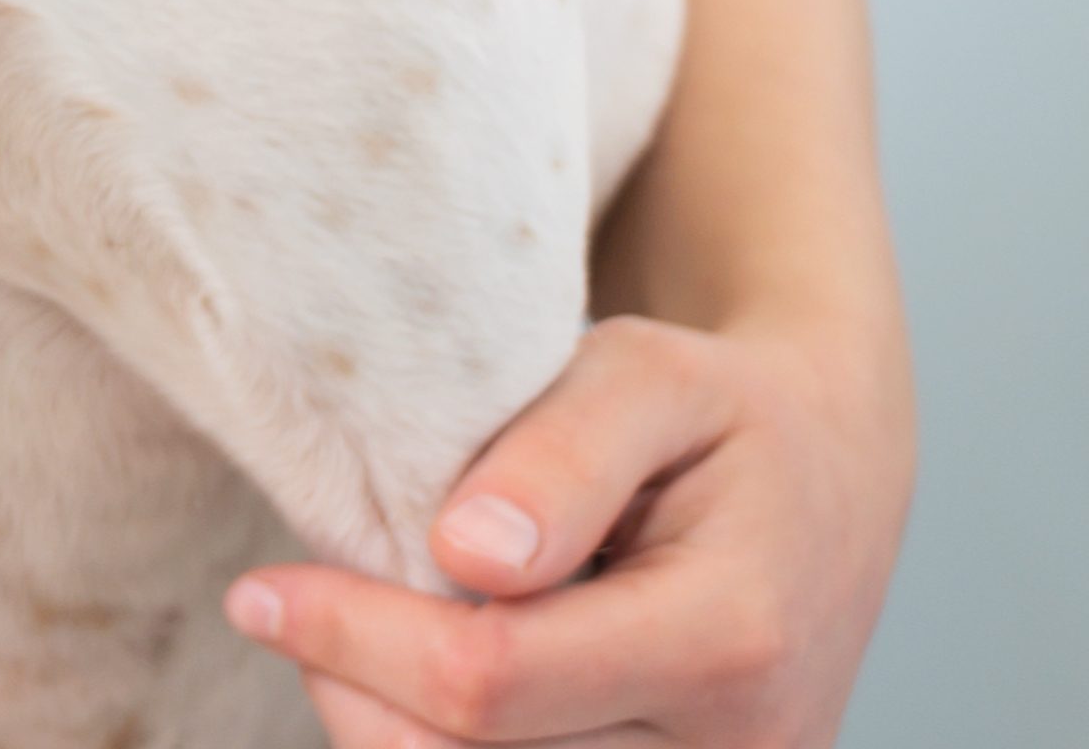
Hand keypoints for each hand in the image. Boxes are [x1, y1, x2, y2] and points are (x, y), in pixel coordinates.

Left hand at [226, 310, 912, 745]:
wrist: (829, 483)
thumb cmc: (722, 415)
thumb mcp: (650, 375)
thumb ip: (560, 454)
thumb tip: (466, 551)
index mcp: (731, 638)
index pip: (492, 680)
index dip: (355, 639)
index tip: (259, 589)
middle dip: (354, 685)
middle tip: (298, 601)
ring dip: (388, 724)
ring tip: (361, 631)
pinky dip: (440, 743)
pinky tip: (411, 678)